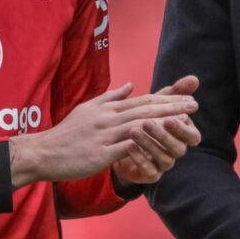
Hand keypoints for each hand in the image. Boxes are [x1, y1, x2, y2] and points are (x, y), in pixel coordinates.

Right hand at [8, 82, 197, 188]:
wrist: (45, 152)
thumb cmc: (67, 133)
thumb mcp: (88, 108)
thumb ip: (110, 97)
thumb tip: (130, 85)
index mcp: (108, 108)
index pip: (142, 100)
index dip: (166, 98)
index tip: (186, 96)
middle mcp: (109, 118)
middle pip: (146, 109)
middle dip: (172, 106)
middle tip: (194, 104)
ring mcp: (106, 135)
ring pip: (140, 125)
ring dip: (164, 123)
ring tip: (185, 122)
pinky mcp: (102, 154)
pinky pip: (128, 148)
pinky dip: (146, 145)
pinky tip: (162, 145)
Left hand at [112, 75, 201, 185]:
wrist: (124, 141)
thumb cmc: (147, 118)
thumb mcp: (158, 103)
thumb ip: (175, 92)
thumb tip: (195, 78)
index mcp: (183, 135)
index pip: (193, 136)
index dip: (184, 129)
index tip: (171, 118)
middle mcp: (176, 151)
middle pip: (179, 148)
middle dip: (164, 135)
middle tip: (147, 123)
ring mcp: (164, 164)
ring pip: (164, 159)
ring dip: (149, 144)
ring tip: (133, 131)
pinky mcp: (150, 174)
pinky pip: (149, 171)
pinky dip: (140, 158)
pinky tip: (129, 146)